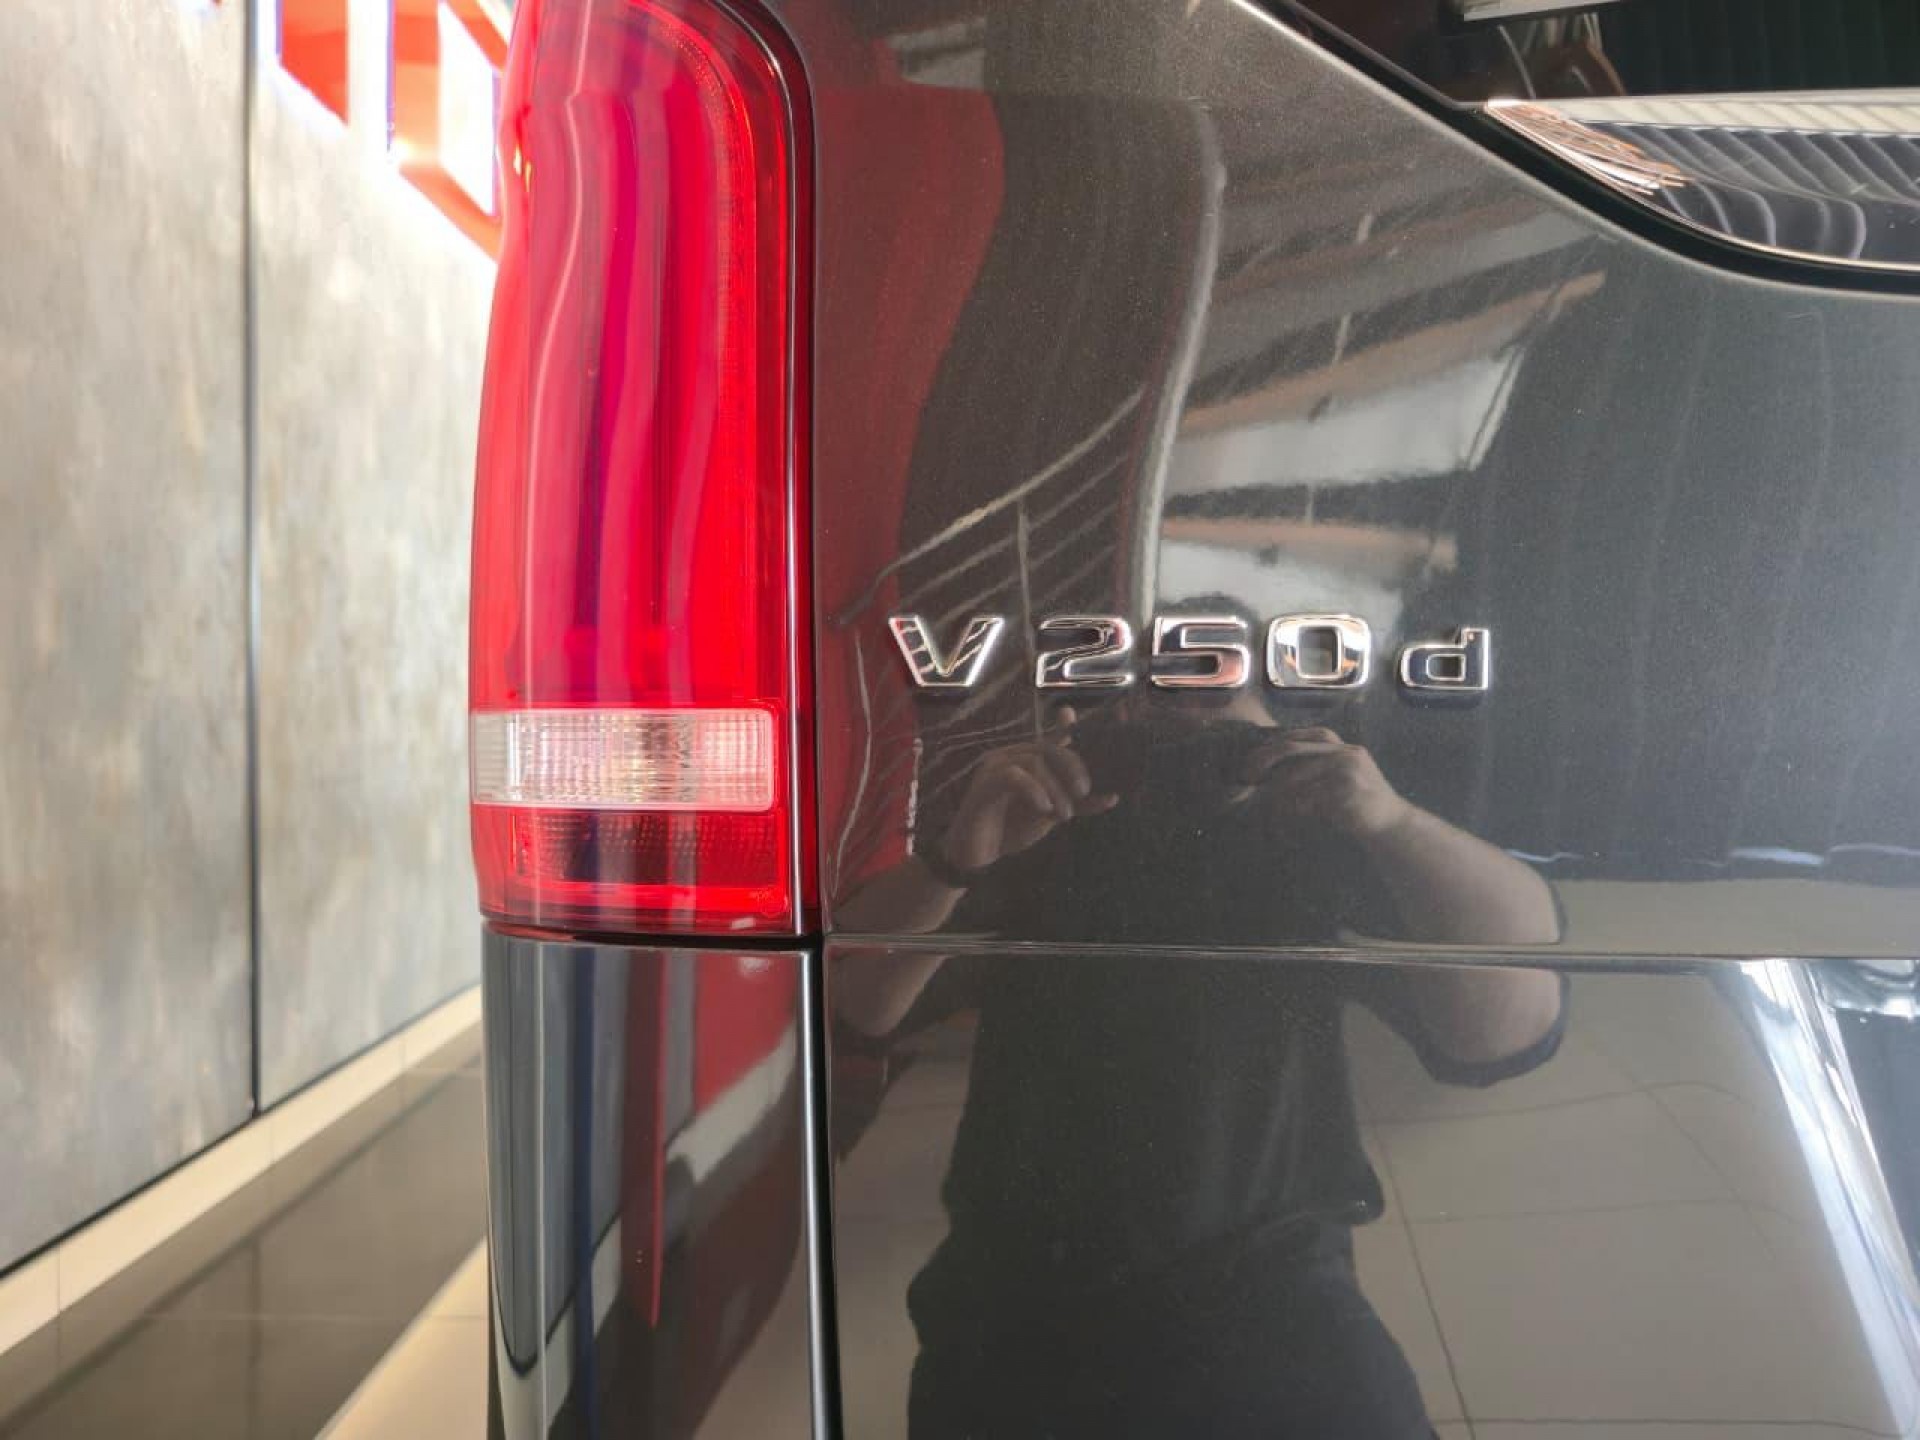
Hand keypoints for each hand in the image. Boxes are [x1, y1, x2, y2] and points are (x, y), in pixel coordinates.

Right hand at [940, 706, 1118, 873]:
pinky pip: (1013, 776)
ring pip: (1034, 761)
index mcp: (1024, 760)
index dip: (1065, 728)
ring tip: (1063, 815)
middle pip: (1047, 747)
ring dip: (1055, 788)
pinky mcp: (984, 784)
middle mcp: (1009, 757)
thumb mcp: (1051, 816)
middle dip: (1071, 768)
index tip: (1083, 729)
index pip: (1050, 739)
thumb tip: (1112, 797)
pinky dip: (1034, 790)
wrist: (976, 856)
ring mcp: (994, 768)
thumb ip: (1077, 804)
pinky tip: (1043, 808)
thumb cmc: (1010, 830)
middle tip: (1082, 793)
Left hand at [1241, 727, 1413, 840]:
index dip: (1266, 750)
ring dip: (1274, 793)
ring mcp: (1348, 770)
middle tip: (1245, 780)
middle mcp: (1342, 751)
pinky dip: (1292, 809)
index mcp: (1336, 744)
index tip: (1247, 767)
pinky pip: (1309, 798)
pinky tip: (1284, 818)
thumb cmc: (1354, 804)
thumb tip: (1262, 775)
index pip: (1293, 738)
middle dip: (1262, 762)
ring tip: (1261, 806)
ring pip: (1296, 776)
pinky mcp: (1350, 791)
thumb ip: (1306, 769)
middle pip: (1290, 749)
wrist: (1391, 823)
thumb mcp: (1332, 778)